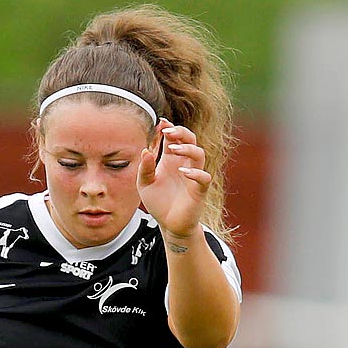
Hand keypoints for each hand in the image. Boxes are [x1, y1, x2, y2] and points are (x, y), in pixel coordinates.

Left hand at [137, 120, 208, 238]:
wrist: (169, 225)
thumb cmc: (158, 202)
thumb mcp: (144, 185)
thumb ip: (144, 169)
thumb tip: (145, 151)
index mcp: (171, 160)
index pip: (174, 138)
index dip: (169, 128)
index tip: (161, 123)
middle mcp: (184, 164)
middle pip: (190, 139)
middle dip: (181, 132)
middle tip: (168, 131)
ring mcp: (193, 176)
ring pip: (199, 154)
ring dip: (187, 149)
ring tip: (172, 150)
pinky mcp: (199, 190)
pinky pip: (203, 177)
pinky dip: (195, 173)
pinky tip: (183, 173)